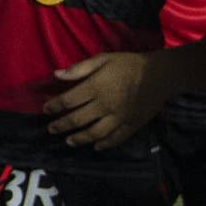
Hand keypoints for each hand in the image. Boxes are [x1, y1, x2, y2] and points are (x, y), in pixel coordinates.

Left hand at [44, 51, 166, 148]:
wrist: (160, 75)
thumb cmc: (129, 64)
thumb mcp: (103, 59)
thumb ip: (80, 68)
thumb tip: (57, 74)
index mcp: (95, 87)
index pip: (68, 100)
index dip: (54, 106)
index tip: (45, 110)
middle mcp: (105, 105)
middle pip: (78, 119)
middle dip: (61, 125)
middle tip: (51, 129)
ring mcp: (119, 118)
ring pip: (94, 133)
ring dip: (79, 138)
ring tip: (69, 141)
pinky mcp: (132, 125)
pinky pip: (116, 138)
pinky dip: (105, 144)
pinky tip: (96, 147)